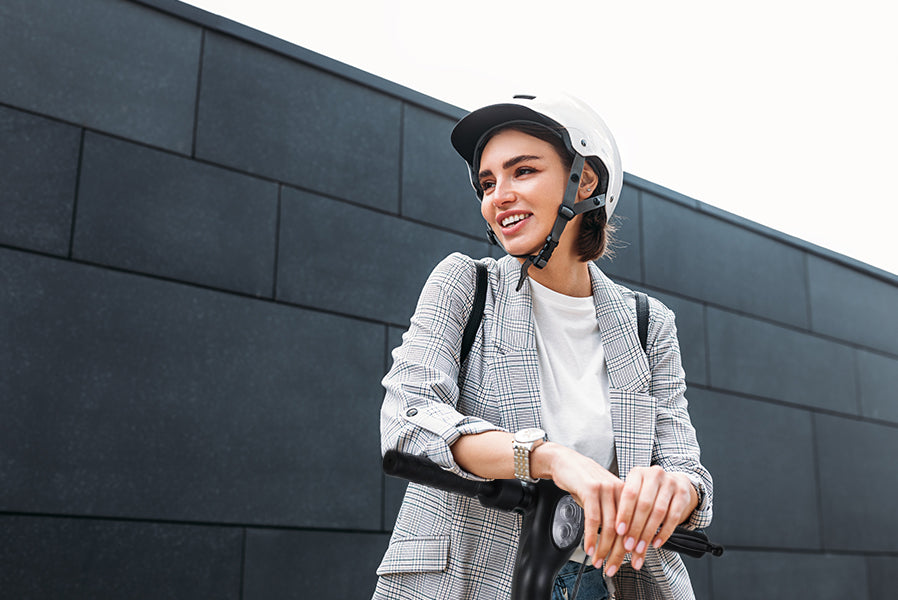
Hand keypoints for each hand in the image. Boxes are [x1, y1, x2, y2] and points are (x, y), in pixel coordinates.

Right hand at [533, 443, 623, 568]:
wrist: (565, 461)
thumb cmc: (583, 479)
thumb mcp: (602, 496)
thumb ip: (612, 513)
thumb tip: (618, 540)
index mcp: (627, 493)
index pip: (634, 526)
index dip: (632, 548)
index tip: (628, 564)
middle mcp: (619, 490)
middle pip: (623, 530)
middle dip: (617, 554)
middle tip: (612, 568)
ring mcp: (606, 489)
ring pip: (609, 527)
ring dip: (603, 549)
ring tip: (598, 561)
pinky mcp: (591, 489)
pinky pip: (593, 519)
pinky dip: (591, 537)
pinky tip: (589, 548)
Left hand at [603, 466, 697, 575]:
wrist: (673, 481)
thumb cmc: (646, 491)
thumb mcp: (635, 493)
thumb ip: (626, 510)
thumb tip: (614, 536)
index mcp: (638, 473)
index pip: (629, 493)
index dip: (624, 513)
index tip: (619, 532)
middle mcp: (654, 474)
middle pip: (644, 505)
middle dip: (635, 528)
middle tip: (629, 546)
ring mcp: (671, 483)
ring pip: (659, 512)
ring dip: (648, 533)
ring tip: (640, 549)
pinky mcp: (683, 494)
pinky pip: (674, 517)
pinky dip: (664, 533)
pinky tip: (656, 543)